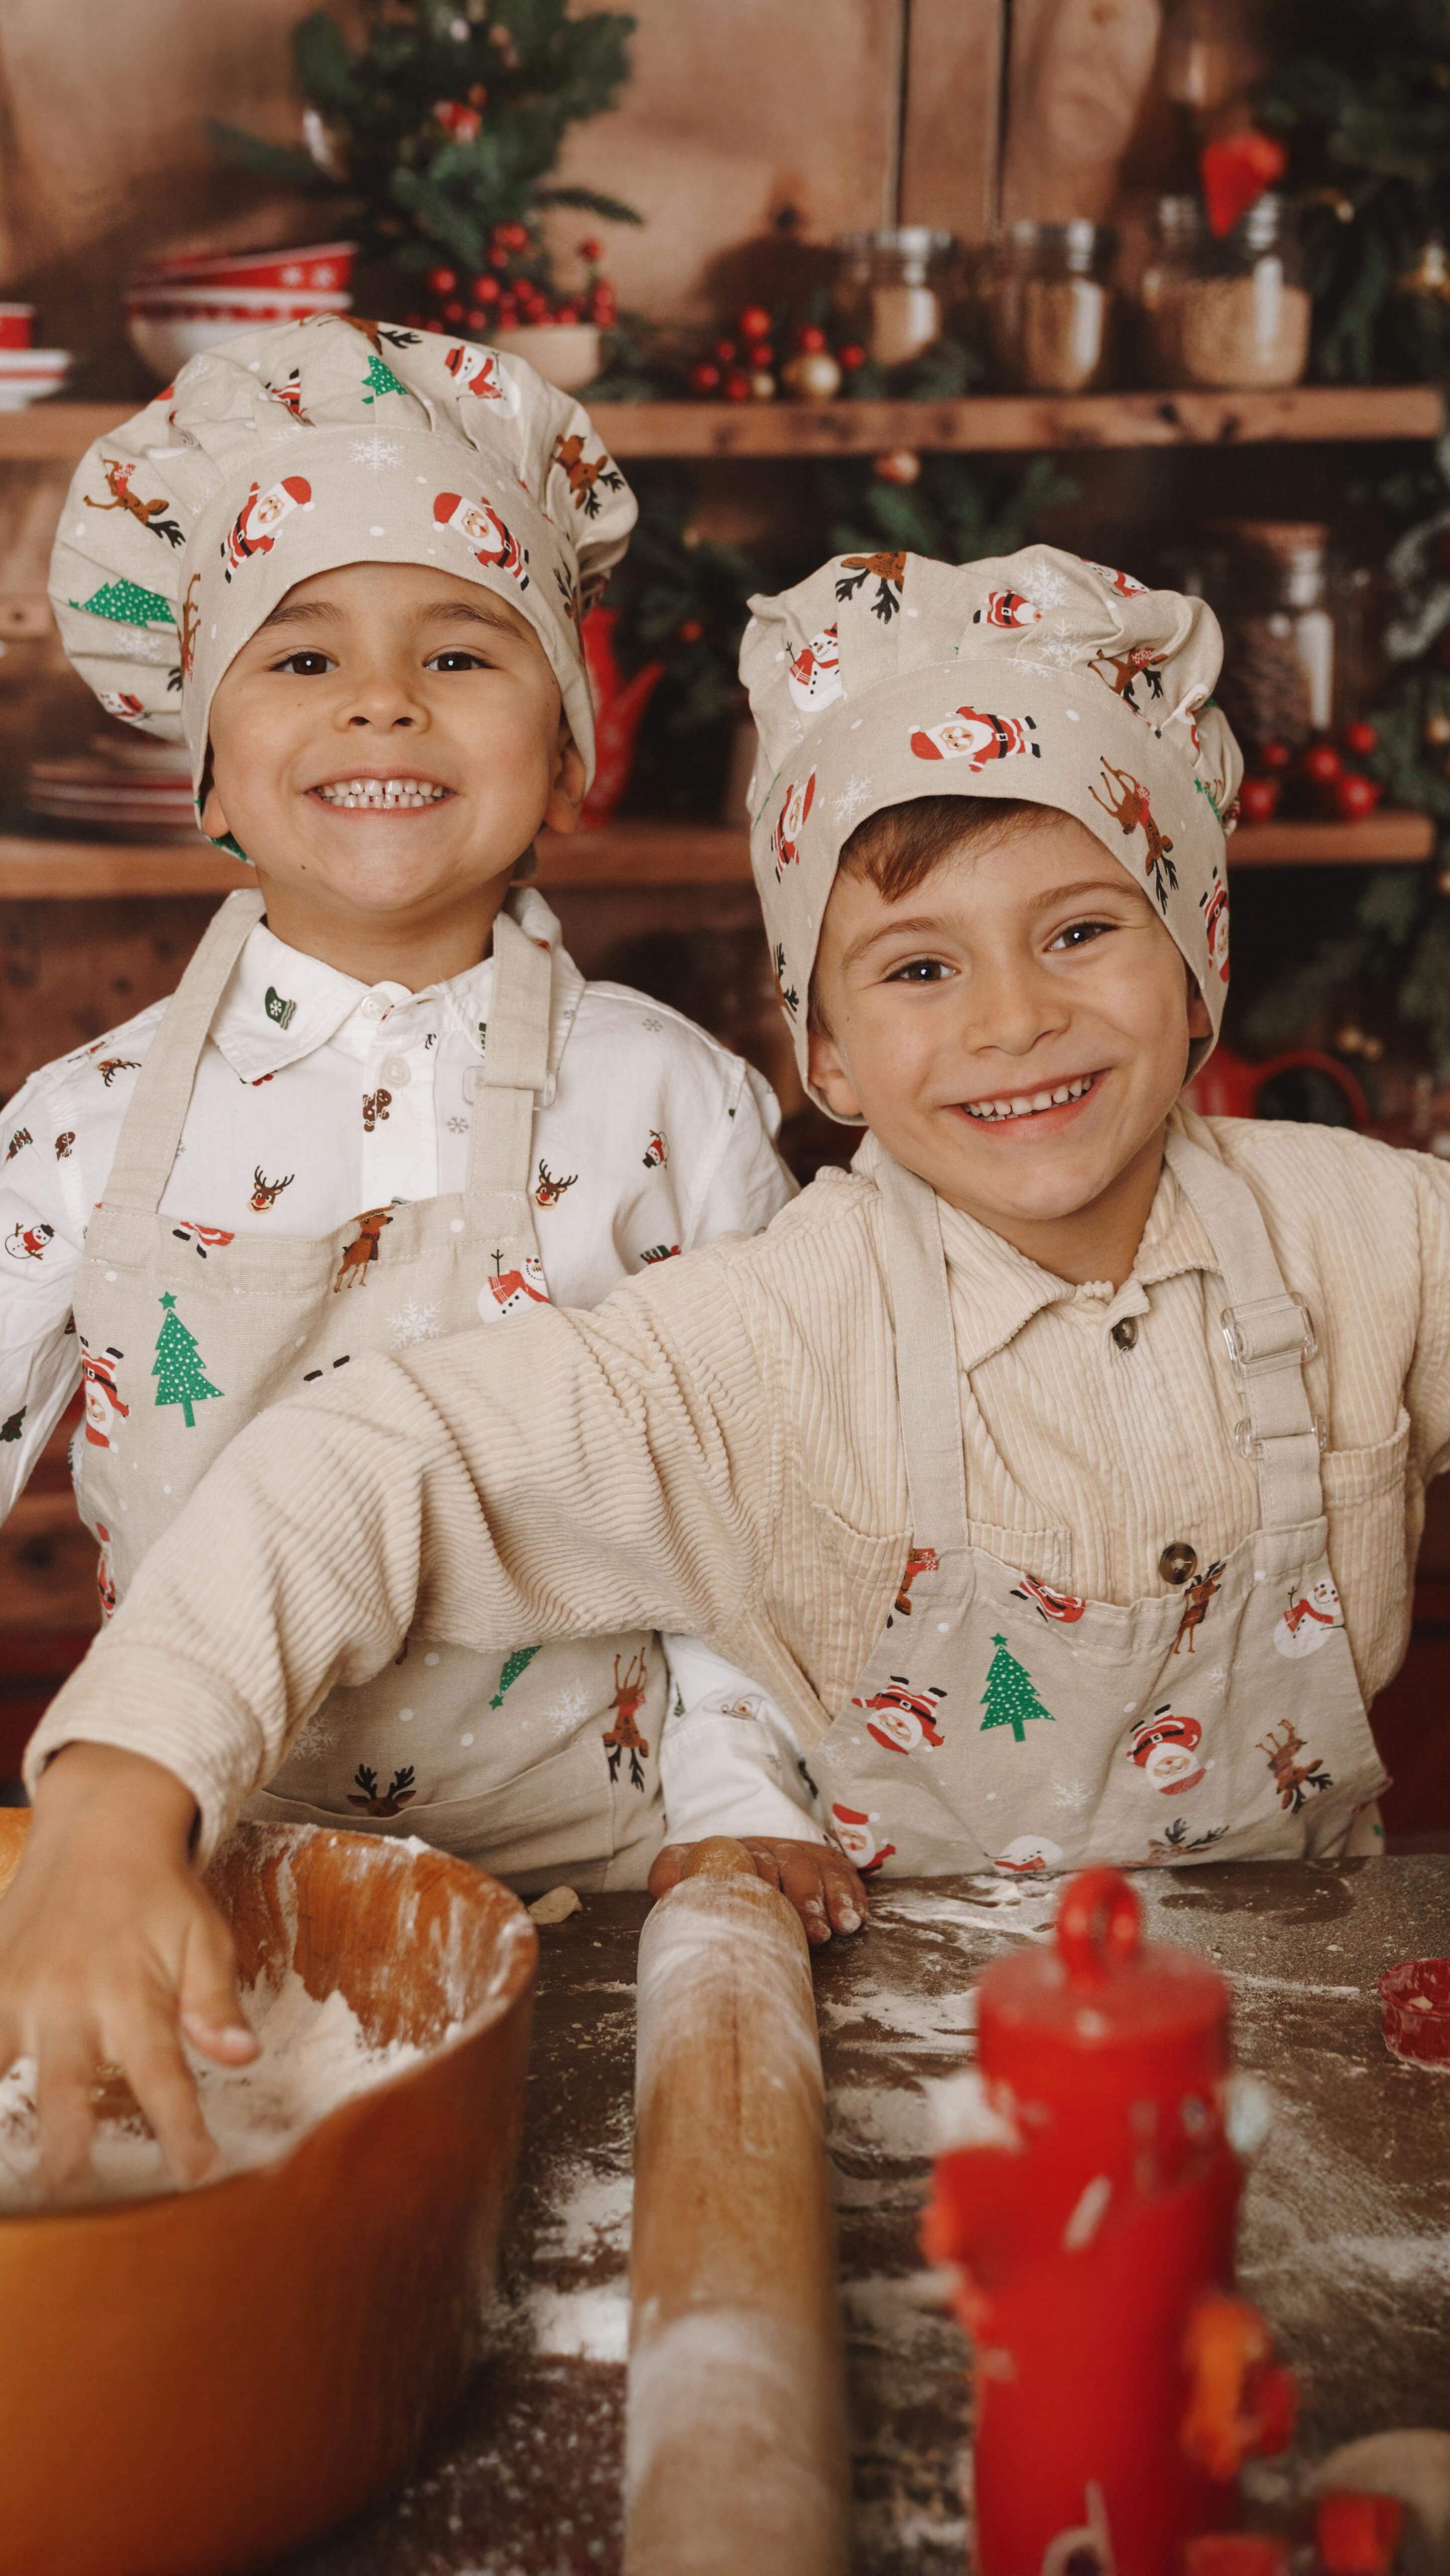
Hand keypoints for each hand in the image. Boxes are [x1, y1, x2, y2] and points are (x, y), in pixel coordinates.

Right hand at [0, 1744, 257, 2196]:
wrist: (100, 1828)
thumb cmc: (161, 1893)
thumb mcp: (203, 1941)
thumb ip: (214, 2004)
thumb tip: (243, 2056)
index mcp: (134, 1994)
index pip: (162, 2074)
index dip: (180, 2128)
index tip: (196, 2172)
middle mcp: (73, 1997)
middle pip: (67, 2081)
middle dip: (64, 2137)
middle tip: (65, 2185)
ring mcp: (22, 1990)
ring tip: (6, 2172)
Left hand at [649, 1836, 867, 1946]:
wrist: (734, 1849)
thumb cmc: (710, 1873)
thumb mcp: (682, 1865)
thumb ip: (669, 1871)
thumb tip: (665, 1887)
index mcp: (738, 1849)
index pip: (754, 1860)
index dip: (765, 1882)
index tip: (772, 1905)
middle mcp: (773, 1849)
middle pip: (793, 1865)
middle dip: (806, 1897)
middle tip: (814, 1930)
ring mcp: (802, 1855)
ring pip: (821, 1869)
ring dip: (833, 1897)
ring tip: (841, 1926)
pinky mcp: (826, 1863)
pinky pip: (845, 1873)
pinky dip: (852, 1894)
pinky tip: (857, 1916)